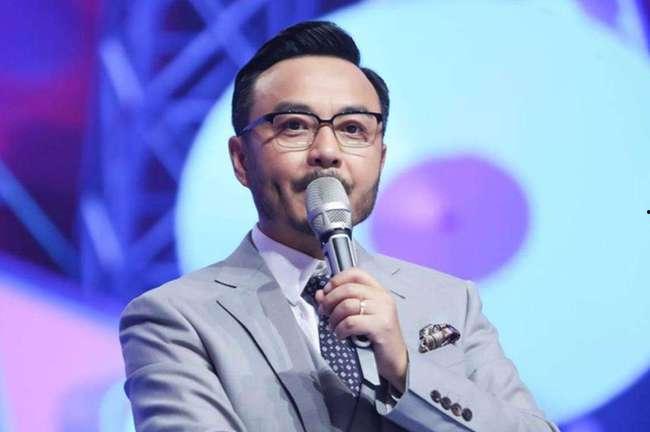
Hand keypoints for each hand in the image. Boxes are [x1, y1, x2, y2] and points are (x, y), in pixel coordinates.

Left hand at [315, 268, 407, 392]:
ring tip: (334, 327)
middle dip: (330, 301)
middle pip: (348, 289)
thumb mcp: (357, 316)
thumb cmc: (374, 338)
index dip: (337, 280)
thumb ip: (339, 303)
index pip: (356, 273)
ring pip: (347, 305)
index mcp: (378, 291)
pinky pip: (351, 323)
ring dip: (334, 318)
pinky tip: (341, 336)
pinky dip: (340, 329)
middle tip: (325, 313)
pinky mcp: (381, 326)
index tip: (326, 293)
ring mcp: (384, 311)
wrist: (394, 360)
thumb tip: (320, 294)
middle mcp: (383, 297)